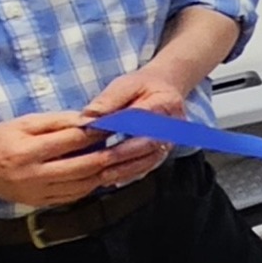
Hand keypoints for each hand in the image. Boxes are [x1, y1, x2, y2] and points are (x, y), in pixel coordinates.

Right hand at [0, 112, 129, 206]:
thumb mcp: (25, 122)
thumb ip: (58, 122)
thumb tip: (92, 121)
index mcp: (29, 150)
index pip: (74, 140)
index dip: (101, 131)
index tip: (123, 122)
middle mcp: (36, 175)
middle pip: (87, 166)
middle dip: (117, 154)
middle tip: (141, 143)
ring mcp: (40, 193)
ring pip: (87, 184)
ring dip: (113, 172)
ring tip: (135, 159)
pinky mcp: (43, 203)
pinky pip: (78, 195)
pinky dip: (97, 184)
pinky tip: (113, 174)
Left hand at [81, 68, 197, 183]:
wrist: (166, 90)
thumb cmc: (144, 87)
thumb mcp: (125, 84)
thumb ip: (107, 100)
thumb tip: (88, 117)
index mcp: (166, 103)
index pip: (140, 116)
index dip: (117, 124)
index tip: (94, 129)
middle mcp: (173, 125)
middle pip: (148, 142)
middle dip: (123, 153)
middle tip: (99, 160)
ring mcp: (171, 141)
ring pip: (150, 159)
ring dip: (126, 169)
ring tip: (103, 175)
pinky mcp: (164, 152)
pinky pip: (148, 167)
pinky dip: (130, 174)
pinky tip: (113, 179)